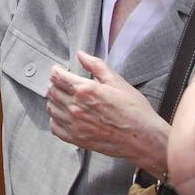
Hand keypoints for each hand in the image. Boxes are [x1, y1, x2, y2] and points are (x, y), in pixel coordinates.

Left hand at [47, 52, 168, 172]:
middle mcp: (76, 107)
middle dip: (54, 84)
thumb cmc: (134, 110)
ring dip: (54, 101)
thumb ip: (96, 66)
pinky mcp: (77, 140)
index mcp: (85, 90)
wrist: (143, 139)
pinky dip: (55, 120)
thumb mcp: (117, 81)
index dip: (56, 71)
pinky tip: (63, 115)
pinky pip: (55, 128)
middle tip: (61, 83)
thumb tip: (81, 55)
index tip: (58, 70)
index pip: (58, 77)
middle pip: (52, 92)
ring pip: (51, 109)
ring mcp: (75, 125)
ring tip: (62, 97)